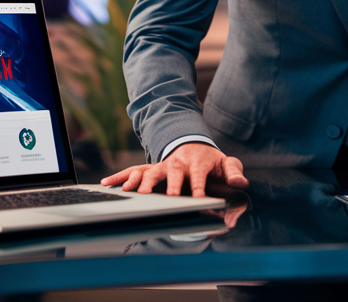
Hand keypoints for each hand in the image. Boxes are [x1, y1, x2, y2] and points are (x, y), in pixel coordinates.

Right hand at [102, 142, 248, 196]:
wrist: (196, 146)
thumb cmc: (212, 161)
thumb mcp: (226, 164)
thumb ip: (234, 172)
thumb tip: (241, 182)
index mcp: (198, 161)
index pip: (198, 175)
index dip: (198, 188)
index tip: (197, 200)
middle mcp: (178, 162)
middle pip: (172, 172)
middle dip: (169, 184)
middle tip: (167, 197)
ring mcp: (162, 164)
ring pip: (150, 171)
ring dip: (141, 181)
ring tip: (134, 193)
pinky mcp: (151, 168)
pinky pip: (132, 171)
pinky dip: (120, 177)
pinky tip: (106, 184)